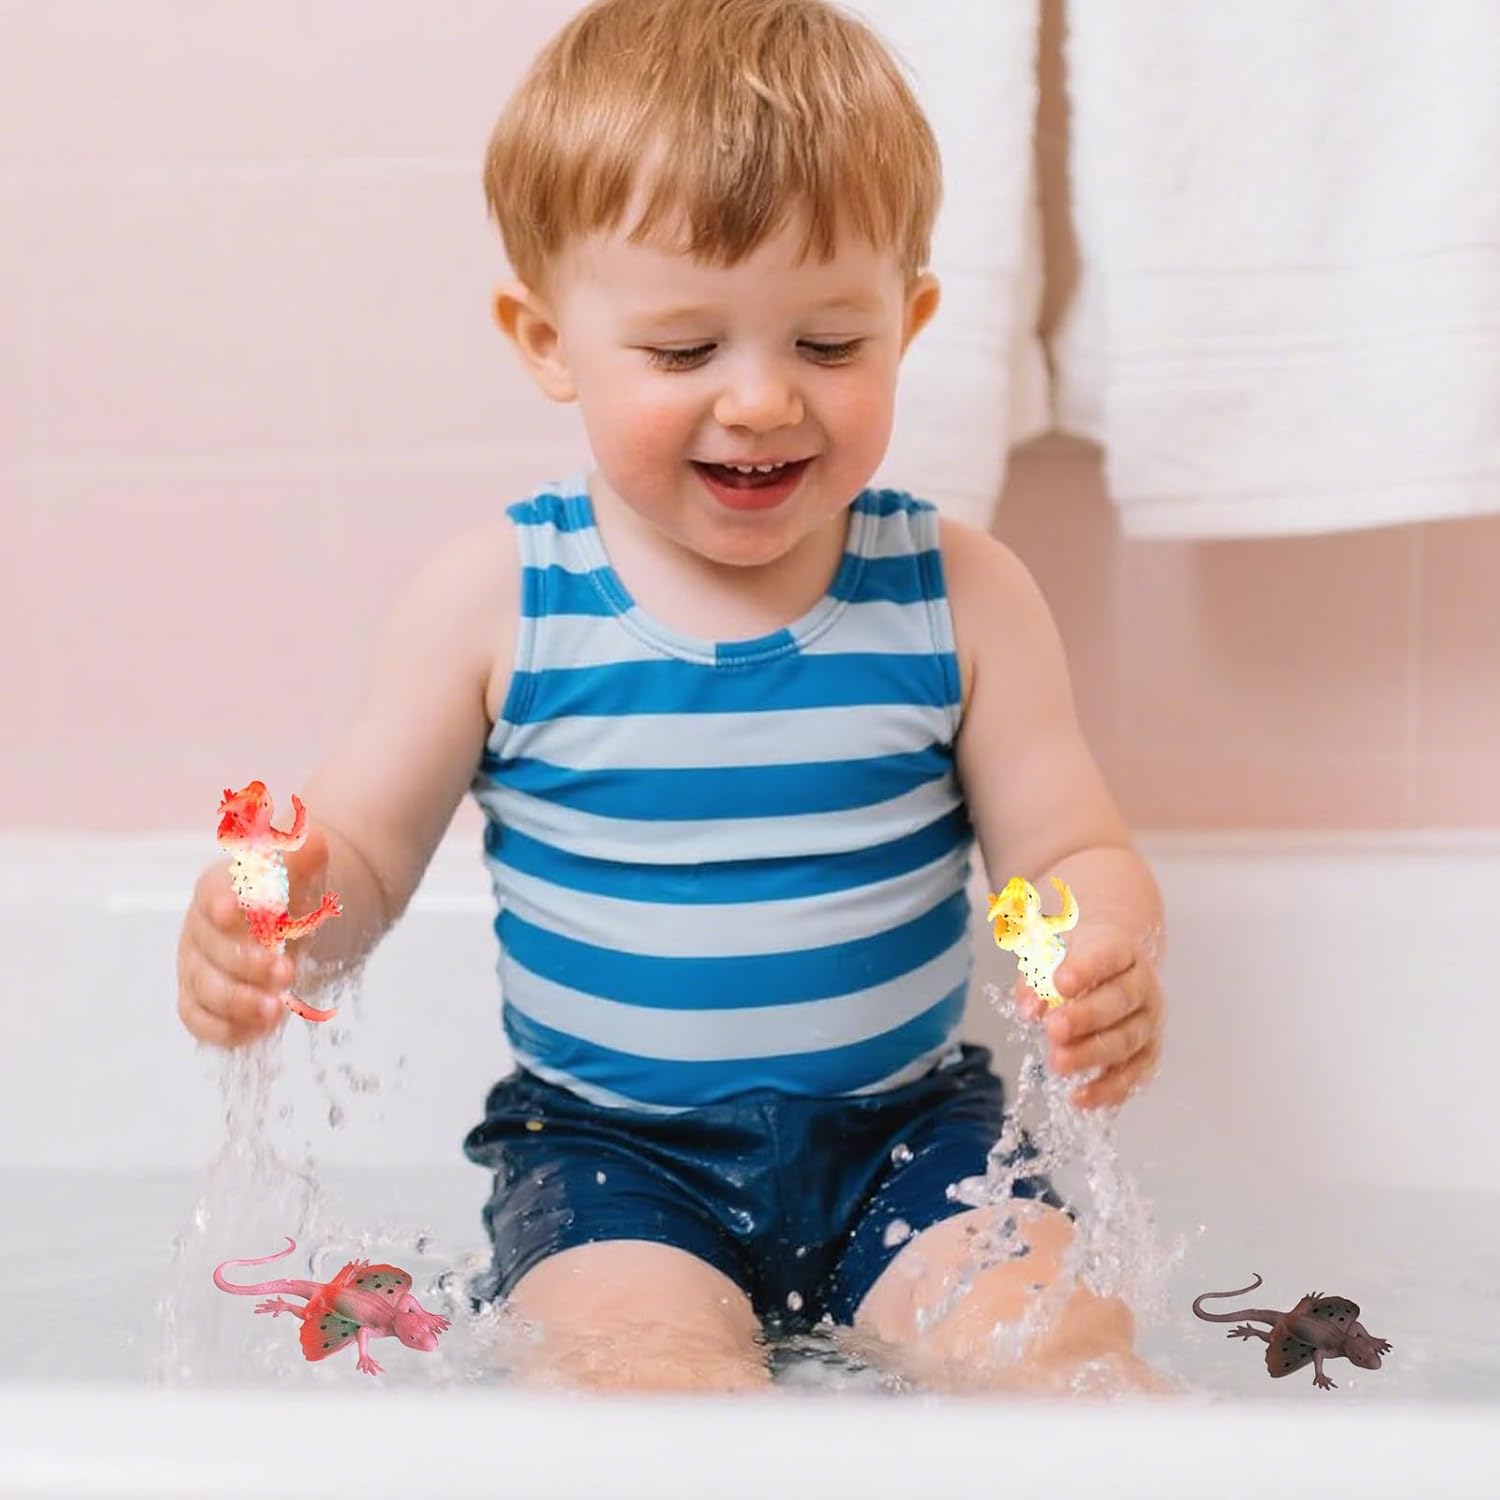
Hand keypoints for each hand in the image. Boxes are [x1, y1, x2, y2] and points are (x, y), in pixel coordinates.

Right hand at [175, 825, 330, 1047]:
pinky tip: (260, 1030)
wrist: (289, 924)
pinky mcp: (201, 1002)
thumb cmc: (288, 896)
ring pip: (203, 989)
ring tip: (276, 1009)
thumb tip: (315, 838)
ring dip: (237, 1001)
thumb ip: (306, 857)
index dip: (222, 902)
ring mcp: (197, 967)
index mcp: (219, 889)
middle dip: (245, 962)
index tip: (234, 911)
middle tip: (286, 971)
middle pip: (210, 948)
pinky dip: (226, 1029)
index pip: (213, 893)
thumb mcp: (303, 874)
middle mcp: (200, 929)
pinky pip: (200, 1021)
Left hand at [1013, 919, 1162, 1108]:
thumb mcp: (1052, 951)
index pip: (1107, 956)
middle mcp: (1143, 985)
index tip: (1059, 982)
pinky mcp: (1148, 1052)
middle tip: (1053, 1029)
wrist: (1118, 962)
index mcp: (1122, 950)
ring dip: (1092, 1055)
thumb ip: (1036, 977)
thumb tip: (1029, 1010)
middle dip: (1087, 1017)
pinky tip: (1079, 1098)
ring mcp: (1149, 1021)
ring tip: (1058, 1062)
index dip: (1085, 970)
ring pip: (1127, 1040)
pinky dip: (1108, 1090)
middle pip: (1120, 1001)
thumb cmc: (1079, 957)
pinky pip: (1133, 1075)